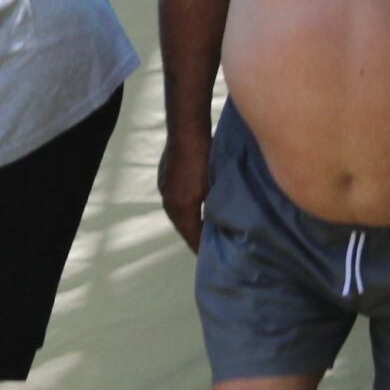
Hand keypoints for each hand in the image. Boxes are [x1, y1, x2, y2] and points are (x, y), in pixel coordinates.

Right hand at [158, 131, 209, 253]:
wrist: (187, 130)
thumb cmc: (206, 159)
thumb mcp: (216, 187)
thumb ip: (217, 209)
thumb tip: (225, 226)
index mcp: (181, 208)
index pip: (192, 237)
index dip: (202, 249)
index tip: (212, 259)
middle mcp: (168, 202)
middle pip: (183, 227)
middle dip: (195, 237)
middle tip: (210, 247)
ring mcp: (164, 188)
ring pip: (178, 213)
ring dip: (190, 221)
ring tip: (203, 228)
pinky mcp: (164, 177)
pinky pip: (174, 200)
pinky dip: (185, 207)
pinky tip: (195, 204)